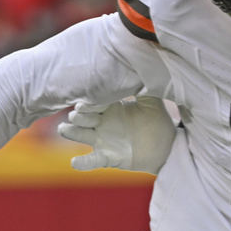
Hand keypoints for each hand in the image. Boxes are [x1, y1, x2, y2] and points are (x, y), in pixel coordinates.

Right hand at [58, 98, 176, 172]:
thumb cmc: (157, 121)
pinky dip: (83, 163)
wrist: (167, 146)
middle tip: (76, 114)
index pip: (95, 102)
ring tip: (63, 129)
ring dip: (71, 132)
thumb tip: (139, 68)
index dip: (91, 103)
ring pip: (81, 135)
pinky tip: (75, 162)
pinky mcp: (108, 157)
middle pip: (83, 117)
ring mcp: (102, 140)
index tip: (86, 103)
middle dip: (78, 115)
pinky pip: (91, 160)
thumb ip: (143, 88)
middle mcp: (102, 122)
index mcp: (110, 107)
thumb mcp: (152, 102)